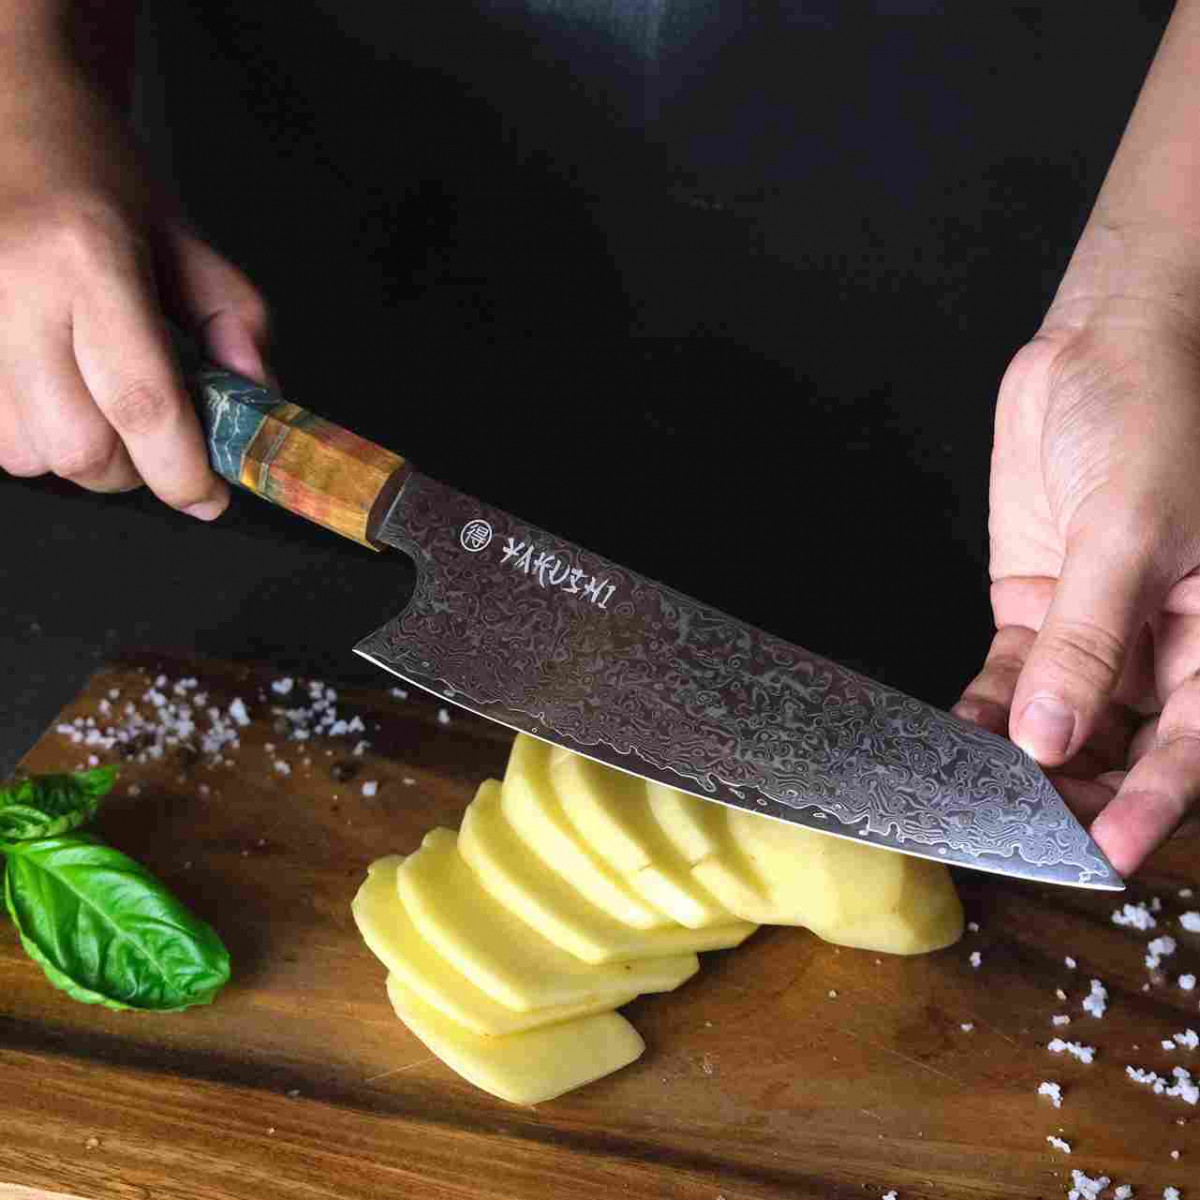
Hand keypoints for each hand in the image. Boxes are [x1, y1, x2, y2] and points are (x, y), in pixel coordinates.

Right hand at [0, 40, 269, 516]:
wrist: (4, 112)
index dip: (181, 471)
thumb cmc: (96, 177)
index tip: (209, 497)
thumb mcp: (186, 241)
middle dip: (127, 472)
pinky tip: (49, 398)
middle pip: (76, 447)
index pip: (143, 402)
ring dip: (72, 457)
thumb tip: (257, 405)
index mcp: (89, 260)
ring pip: (21, 453)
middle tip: (151, 446)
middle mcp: (12, 289)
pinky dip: (26, 439)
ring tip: (94, 410)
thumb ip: (234, 324)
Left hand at [955, 224, 1199, 876]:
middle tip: (1021, 828)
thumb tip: (1055, 738)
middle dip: (1078, 789)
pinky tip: (956, 736)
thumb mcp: (1131, 529)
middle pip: (1125, 744)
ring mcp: (1100, 630)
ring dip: (1022, 756)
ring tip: (975, 792)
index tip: (1106, 851)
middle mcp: (1166, 644)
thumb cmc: (1156, 418)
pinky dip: (986, 706)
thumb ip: (1092, 638)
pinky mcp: (1043, 607)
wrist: (1108, 346)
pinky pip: (1015, 675)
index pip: (1193, 740)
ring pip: (1064, 718)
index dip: (1155, 800)